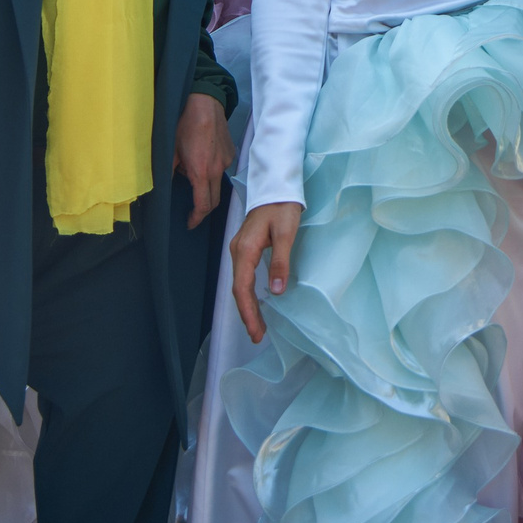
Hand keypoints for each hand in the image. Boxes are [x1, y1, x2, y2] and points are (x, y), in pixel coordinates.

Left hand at [175, 93, 233, 229]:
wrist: (205, 102)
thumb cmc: (184, 124)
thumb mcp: (170, 150)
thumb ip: (167, 172)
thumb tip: (162, 188)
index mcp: (201, 172)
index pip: (203, 205)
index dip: (196, 218)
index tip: (189, 222)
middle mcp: (217, 170)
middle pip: (214, 200)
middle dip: (203, 209)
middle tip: (191, 211)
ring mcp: (226, 161)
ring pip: (217, 184)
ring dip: (206, 187)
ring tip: (190, 174)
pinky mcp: (230, 153)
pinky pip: (221, 169)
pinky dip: (211, 172)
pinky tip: (201, 159)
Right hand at [229, 201, 302, 344]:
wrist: (276, 187)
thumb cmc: (282, 207)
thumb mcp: (286, 234)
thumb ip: (280, 262)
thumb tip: (276, 291)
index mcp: (245, 249)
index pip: (242, 287)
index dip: (248, 312)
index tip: (256, 331)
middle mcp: (237, 251)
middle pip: (238, 289)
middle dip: (247, 314)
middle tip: (257, 336)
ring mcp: (239, 250)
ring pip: (239, 284)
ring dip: (247, 306)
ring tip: (257, 327)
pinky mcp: (245, 249)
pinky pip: (243, 277)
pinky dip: (248, 294)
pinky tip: (256, 304)